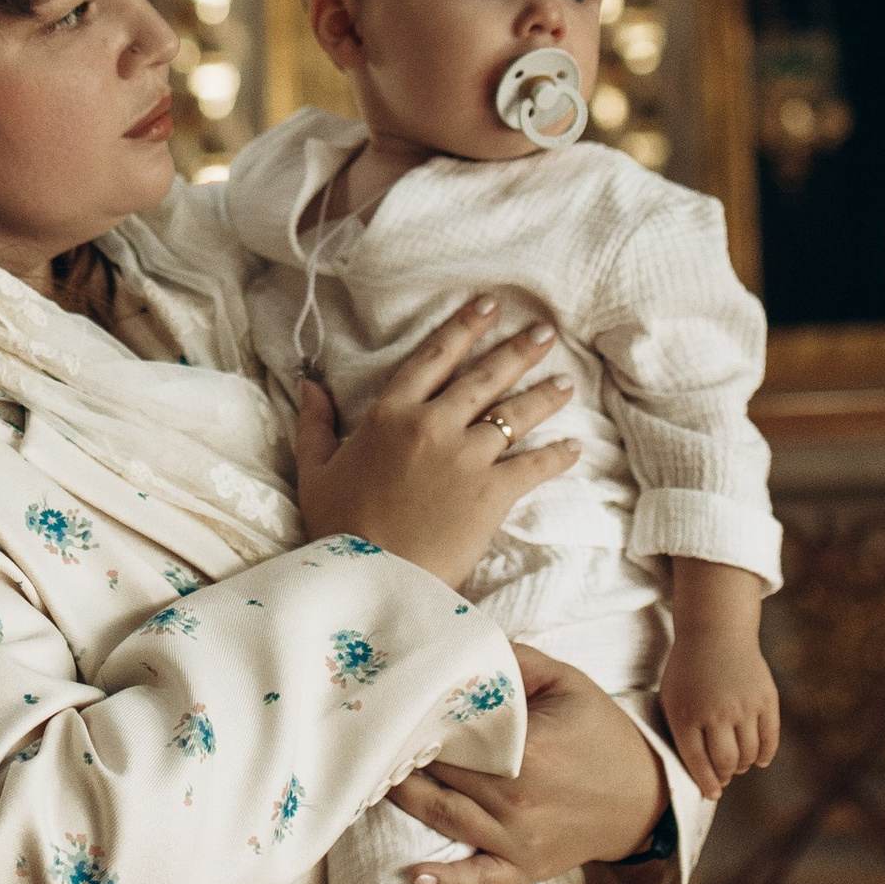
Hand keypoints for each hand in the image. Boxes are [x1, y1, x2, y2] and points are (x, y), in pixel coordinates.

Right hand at [293, 299, 574, 588]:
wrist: (370, 578)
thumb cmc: (338, 528)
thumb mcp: (315, 470)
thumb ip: (314, 423)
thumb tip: (310, 383)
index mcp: (390, 414)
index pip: (433, 357)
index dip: (463, 327)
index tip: (488, 305)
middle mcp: (432, 425)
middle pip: (484, 377)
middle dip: (518, 350)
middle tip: (545, 331)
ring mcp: (466, 457)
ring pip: (514, 415)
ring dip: (544, 395)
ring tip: (565, 382)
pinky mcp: (491, 493)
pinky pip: (532, 466)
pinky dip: (556, 456)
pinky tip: (574, 448)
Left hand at [387, 648, 660, 883]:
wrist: (646, 797)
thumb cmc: (601, 733)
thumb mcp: (566, 682)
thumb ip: (513, 660)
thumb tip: (460, 644)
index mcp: (527, 748)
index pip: (449, 732)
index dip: (413, 720)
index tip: (383, 706)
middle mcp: (516, 797)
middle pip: (437, 772)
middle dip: (399, 754)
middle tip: (363, 736)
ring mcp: (516, 838)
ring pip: (440, 816)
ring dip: (401, 798)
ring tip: (366, 778)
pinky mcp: (521, 868)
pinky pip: (475, 879)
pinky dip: (443, 881)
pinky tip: (411, 874)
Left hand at [661, 628, 781, 798]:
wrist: (715, 631)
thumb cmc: (688, 671)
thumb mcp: (670, 699)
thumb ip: (679, 734)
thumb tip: (697, 774)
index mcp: (686, 715)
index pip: (697, 763)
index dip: (706, 784)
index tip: (712, 794)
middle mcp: (716, 713)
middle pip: (726, 762)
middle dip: (725, 775)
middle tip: (724, 777)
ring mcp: (743, 705)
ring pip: (749, 754)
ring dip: (744, 766)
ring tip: (738, 764)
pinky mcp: (766, 699)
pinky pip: (770, 739)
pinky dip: (765, 755)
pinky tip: (759, 759)